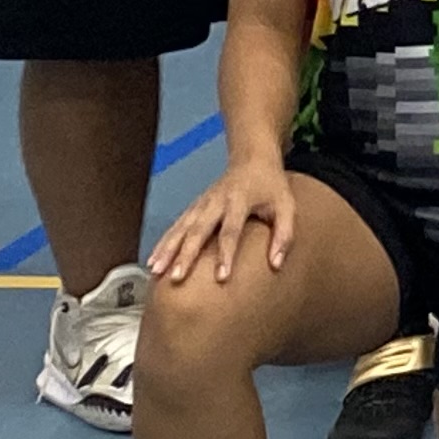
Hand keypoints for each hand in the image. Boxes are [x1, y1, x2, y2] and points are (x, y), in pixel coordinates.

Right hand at [152, 160, 301, 284]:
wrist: (253, 160)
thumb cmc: (271, 187)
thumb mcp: (286, 206)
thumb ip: (284, 235)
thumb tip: (276, 265)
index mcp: (240, 201)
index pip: (231, 231)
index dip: (226, 254)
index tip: (221, 278)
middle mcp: (216, 202)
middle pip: (198, 230)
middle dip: (186, 254)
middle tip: (177, 277)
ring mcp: (201, 204)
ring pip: (180, 227)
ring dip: (167, 250)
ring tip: (155, 271)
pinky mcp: (193, 207)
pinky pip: (175, 226)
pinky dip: (162, 243)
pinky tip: (152, 261)